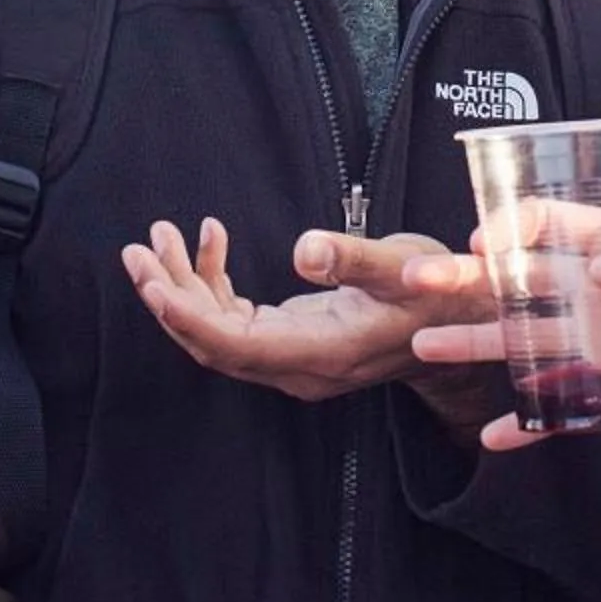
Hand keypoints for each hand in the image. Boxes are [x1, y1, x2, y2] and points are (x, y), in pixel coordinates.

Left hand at [122, 220, 498, 405]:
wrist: (463, 324)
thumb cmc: (439, 293)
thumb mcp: (405, 265)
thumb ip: (353, 258)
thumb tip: (304, 249)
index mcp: (321, 353)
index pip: (234, 345)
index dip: (187, 317)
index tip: (152, 282)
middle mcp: (300, 365)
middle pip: (214, 342)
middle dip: (170, 298)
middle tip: (137, 251)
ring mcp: (295, 356)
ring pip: (220, 331)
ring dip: (186, 285)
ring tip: (161, 236)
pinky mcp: (294, 338)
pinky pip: (238, 319)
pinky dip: (216, 282)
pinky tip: (210, 240)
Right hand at [409, 210, 600, 451]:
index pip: (554, 224)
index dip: (511, 228)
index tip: (478, 243)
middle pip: (522, 279)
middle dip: (469, 278)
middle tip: (416, 280)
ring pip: (526, 337)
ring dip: (477, 340)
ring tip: (425, 342)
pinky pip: (560, 402)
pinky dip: (528, 421)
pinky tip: (494, 437)